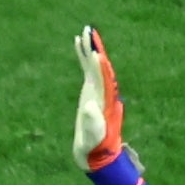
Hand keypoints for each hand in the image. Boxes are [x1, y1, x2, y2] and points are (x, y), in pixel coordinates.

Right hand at [71, 26, 124, 167]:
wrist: (95, 152)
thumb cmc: (94, 145)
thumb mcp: (92, 135)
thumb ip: (92, 122)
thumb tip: (89, 106)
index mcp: (105, 99)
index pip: (104, 78)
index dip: (100, 66)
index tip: (96, 52)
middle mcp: (103, 90)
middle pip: (100, 66)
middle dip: (95, 49)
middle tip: (90, 32)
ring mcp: (97, 89)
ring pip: (94, 64)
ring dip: (90, 49)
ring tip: (84, 33)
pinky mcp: (90, 91)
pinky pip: (87, 70)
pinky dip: (84, 58)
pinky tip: (79, 46)